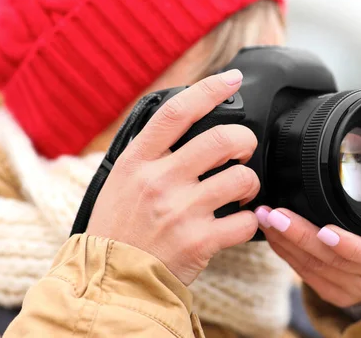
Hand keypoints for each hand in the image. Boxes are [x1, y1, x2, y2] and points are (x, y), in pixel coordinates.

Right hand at [87, 69, 259, 285]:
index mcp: (138, 160)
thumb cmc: (117, 228)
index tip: (232, 79)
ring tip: (242, 191)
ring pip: (241, 178)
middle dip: (245, 140)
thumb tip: (187, 126)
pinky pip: (244, 221)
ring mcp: (180, 211)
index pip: (177, 112)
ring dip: (250, 183)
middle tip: (245, 149)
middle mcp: (159, 181)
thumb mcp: (121, 180)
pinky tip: (238, 221)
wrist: (109, 281)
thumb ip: (151, 153)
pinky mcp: (199, 242)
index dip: (209, 89)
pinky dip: (249, 220)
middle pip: (222, 139)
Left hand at [255, 206, 360, 307]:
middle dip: (298, 235)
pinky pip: (304, 274)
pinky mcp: (331, 293)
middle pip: (331, 259)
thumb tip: (353, 162)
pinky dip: (285, 253)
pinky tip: (272, 235)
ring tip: (265, 219)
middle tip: (274, 214)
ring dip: (284, 242)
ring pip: (312, 268)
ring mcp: (350, 288)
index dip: (349, 244)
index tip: (325, 231)